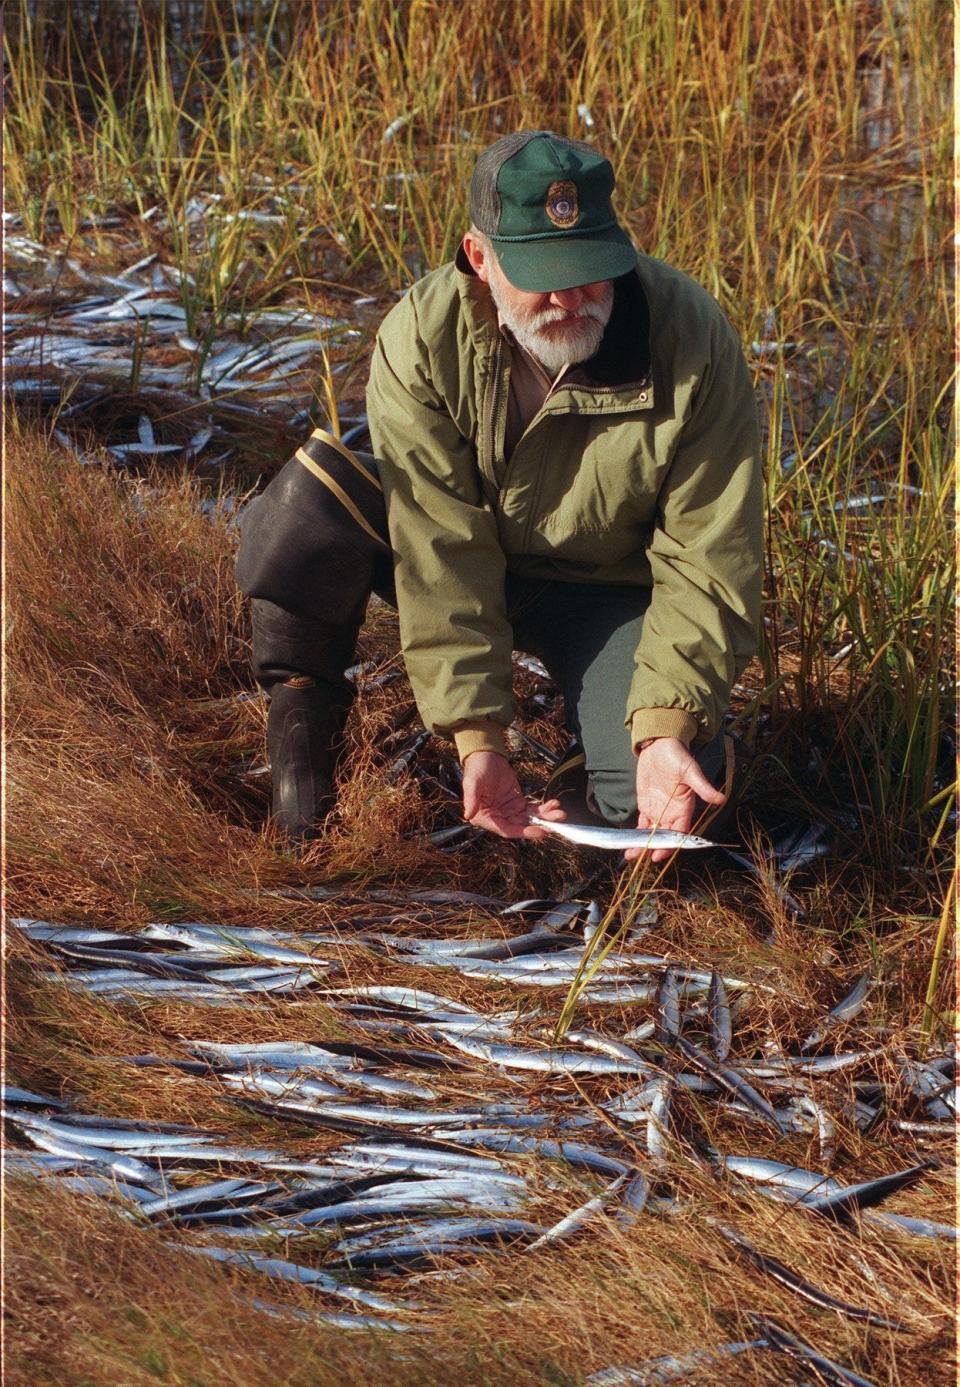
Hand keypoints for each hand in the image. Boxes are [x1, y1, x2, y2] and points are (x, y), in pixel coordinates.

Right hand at [461, 752, 562, 839]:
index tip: (539, 831)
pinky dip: (544, 809)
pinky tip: (553, 804)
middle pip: (522, 826)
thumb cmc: (477, 768)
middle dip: (539, 826)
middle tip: (555, 824)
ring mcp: (509, 810)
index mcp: (485, 817)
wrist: (486, 755)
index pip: (507, 830)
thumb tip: (468, 815)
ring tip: (559, 813)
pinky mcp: (518, 802)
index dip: (524, 832)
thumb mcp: (472, 782)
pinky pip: (533, 809)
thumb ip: (471, 799)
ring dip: (545, 818)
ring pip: (530, 819)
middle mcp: (498, 817)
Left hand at [627, 737, 724, 862]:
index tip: (659, 855)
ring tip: (630, 855)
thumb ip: (702, 786)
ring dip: (642, 845)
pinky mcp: (646, 805)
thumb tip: (720, 799)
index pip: (678, 832)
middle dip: (652, 849)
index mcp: (684, 807)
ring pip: (652, 833)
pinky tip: (628, 844)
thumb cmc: (677, 756)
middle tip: (639, 858)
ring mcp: (658, 810)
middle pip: (664, 837)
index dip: (670, 845)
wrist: (659, 745)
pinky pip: (643, 824)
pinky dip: (636, 834)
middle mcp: (672, 812)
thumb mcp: (690, 770)